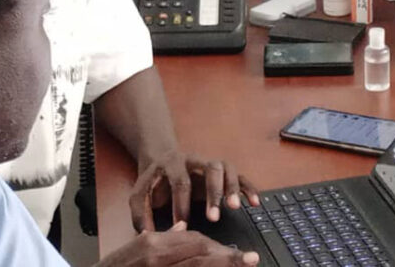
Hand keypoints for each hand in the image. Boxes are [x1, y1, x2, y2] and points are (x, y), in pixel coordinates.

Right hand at [95, 221, 259, 266]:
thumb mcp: (136, 248)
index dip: (216, 247)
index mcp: (152, 246)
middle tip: (251, 259)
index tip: (233, 253)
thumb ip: (163, 237)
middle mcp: (157, 260)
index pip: (193, 240)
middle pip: (200, 255)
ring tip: (243, 265)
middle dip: (227, 259)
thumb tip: (185, 227)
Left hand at [129, 150, 260, 231]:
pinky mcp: (222, 171)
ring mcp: (210, 163)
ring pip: (227, 168)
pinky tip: (254, 203)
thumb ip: (140, 214)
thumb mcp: (140, 194)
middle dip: (213, 193)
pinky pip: (240, 176)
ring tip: (235, 207)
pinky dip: (248, 188)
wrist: (161, 159)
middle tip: (214, 217)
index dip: (182, 203)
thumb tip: (147, 235)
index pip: (180, 181)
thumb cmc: (153, 181)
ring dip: (233, 188)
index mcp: (173, 163)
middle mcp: (195, 159)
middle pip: (210, 168)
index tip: (182, 223)